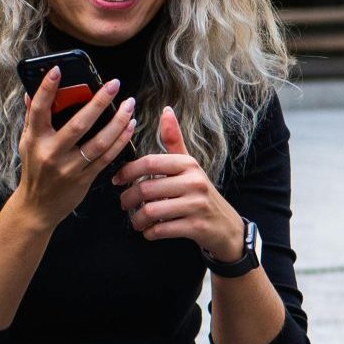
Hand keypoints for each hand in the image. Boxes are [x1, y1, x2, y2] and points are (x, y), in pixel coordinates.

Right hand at [11, 70, 136, 224]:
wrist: (38, 207)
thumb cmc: (34, 169)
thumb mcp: (27, 143)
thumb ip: (31, 118)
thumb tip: (30, 91)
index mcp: (35, 139)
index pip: (39, 109)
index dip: (47, 89)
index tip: (58, 69)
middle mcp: (51, 153)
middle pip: (79, 124)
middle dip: (99, 102)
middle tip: (114, 84)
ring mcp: (69, 167)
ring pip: (99, 142)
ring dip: (118, 122)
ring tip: (129, 105)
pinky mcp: (84, 179)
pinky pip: (107, 157)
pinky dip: (120, 141)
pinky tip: (129, 127)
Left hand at [113, 106, 244, 260]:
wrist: (226, 226)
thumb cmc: (200, 193)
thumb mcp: (189, 166)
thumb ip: (174, 140)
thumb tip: (166, 110)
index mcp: (188, 164)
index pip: (150, 162)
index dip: (127, 171)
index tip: (117, 180)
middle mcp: (194, 182)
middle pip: (146, 189)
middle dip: (128, 199)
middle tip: (124, 204)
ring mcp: (196, 205)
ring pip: (151, 211)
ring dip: (137, 219)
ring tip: (136, 220)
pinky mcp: (196, 227)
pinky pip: (161, 230)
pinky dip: (150, 233)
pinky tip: (149, 231)